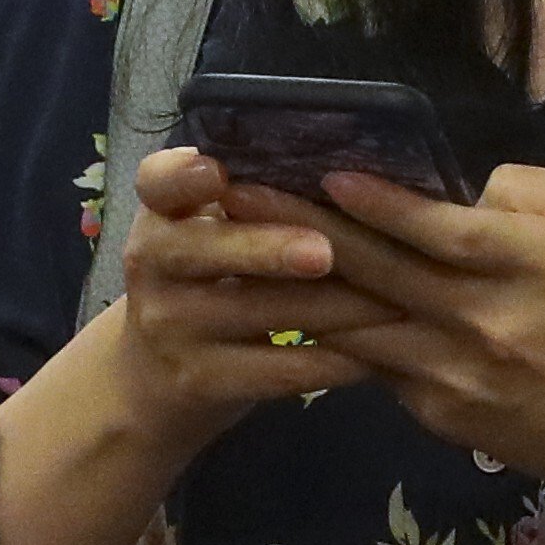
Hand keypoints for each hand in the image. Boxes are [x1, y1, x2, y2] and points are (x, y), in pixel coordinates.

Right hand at [108, 140, 409, 454]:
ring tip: (393, 300)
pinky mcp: (198, 381)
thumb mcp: (207, 232)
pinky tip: (377, 355)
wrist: (151, 378)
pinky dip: (330, 362)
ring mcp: (169, 326)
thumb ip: (249, 195)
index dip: (181, 176)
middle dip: (269, 249)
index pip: (156, 182)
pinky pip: (275, 371)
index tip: (216, 173)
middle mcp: (152, 264)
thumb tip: (348, 163)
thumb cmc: (205, 280)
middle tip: (326, 252)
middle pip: (205, 249)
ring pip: (258, 314)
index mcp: (160, 212)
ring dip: (333, 308)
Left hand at [235, 162, 544, 501]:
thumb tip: (463, 188)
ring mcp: (456, 376)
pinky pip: (378, 365)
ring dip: (299, 289)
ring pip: (362, 325)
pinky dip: (338, 335)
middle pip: (380, 272)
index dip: (380, 203)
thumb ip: (536, 190)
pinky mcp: (439, 414)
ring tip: (243, 254)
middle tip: (238, 198)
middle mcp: (485, 322)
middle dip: (302, 230)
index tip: (325, 174)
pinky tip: (296, 307)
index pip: (441, 230)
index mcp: (534, 264)